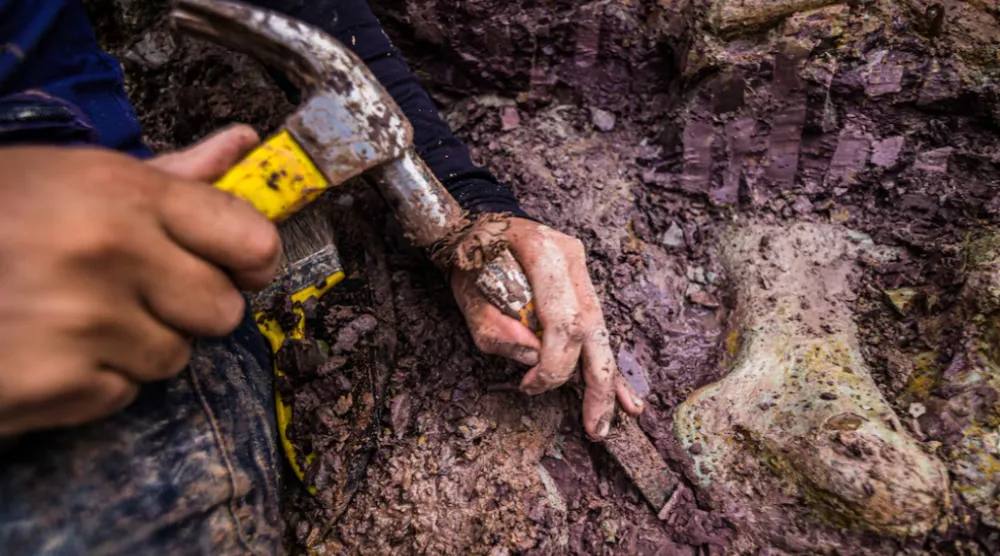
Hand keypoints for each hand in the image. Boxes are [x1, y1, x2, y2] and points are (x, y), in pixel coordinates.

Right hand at [0, 125, 279, 435]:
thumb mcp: (74, 176)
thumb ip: (169, 175)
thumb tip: (242, 148)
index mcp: (121, 193)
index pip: (249, 237)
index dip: (251, 256)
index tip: (238, 263)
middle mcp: (109, 254)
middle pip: (224, 309)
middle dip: (188, 305)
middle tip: (135, 288)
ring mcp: (84, 324)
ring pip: (176, 356)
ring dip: (138, 345)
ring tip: (76, 315)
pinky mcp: (59, 386)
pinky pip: (125, 394)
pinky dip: (95, 381)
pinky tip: (50, 349)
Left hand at [451, 217, 643, 439]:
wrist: (479, 225)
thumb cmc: (469, 259)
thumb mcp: (467, 293)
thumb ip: (495, 327)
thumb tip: (532, 359)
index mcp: (543, 251)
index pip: (564, 320)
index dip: (554, 362)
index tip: (530, 386)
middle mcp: (572, 258)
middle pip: (592, 328)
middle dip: (595, 383)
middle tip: (594, 427)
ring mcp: (582, 270)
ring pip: (601, 332)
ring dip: (605, 381)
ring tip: (608, 421)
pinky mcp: (583, 286)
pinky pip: (598, 330)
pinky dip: (606, 365)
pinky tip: (626, 399)